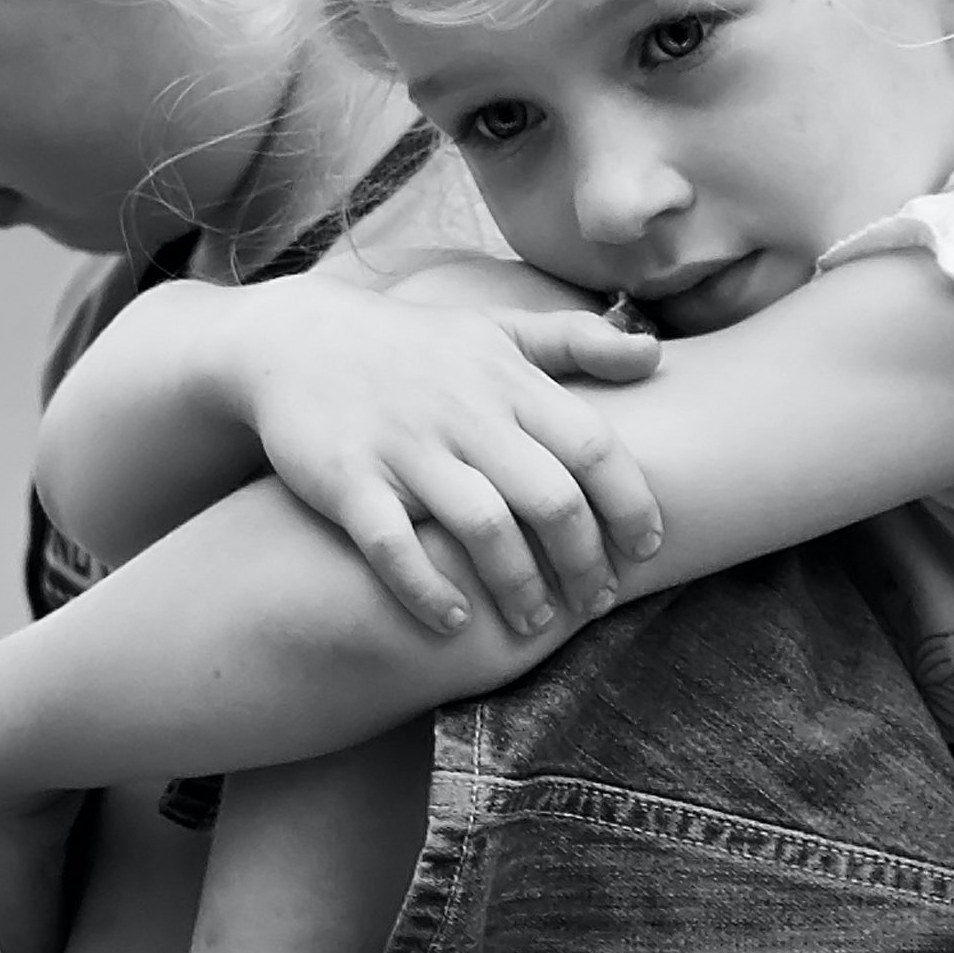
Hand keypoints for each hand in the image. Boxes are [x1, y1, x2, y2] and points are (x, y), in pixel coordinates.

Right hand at [229, 271, 663, 635]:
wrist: (296, 342)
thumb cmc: (415, 348)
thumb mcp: (494, 330)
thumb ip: (575, 341)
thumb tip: (657, 355)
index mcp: (507, 380)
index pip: (593, 447)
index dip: (632, 505)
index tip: (648, 549)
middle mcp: (462, 413)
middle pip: (549, 498)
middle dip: (584, 562)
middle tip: (595, 602)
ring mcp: (403, 447)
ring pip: (482, 528)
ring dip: (519, 586)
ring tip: (532, 622)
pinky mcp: (346, 480)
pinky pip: (393, 546)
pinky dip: (428, 590)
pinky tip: (454, 621)